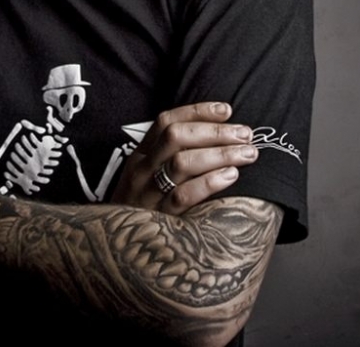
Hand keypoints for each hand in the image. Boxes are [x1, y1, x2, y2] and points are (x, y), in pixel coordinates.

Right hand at [109, 101, 257, 214]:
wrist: (113, 249)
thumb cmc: (142, 209)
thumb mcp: (147, 178)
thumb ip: (171, 157)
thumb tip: (216, 136)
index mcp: (140, 155)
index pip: (166, 122)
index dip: (197, 112)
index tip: (227, 110)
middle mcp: (141, 170)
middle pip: (176, 137)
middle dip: (214, 132)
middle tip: (245, 134)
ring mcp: (146, 195)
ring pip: (182, 163)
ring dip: (219, 154)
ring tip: (247, 153)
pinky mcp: (157, 220)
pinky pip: (183, 196)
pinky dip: (209, 183)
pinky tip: (231, 176)